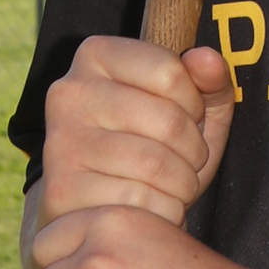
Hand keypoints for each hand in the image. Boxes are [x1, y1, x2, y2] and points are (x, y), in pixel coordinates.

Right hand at [39, 37, 234, 241]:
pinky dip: (163, 213)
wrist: (96, 207)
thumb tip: (208, 59)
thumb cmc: (148, 150)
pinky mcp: (62, 189)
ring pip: (156, 165)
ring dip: (183, 186)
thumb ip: (208, 83)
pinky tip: (151, 209)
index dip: (194, 105)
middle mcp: (70, 92)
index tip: (186, 119)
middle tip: (186, 163)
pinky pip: (139, 202)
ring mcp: (61, 140)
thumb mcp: (189, 111)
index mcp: (96, 56)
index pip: (170, 72)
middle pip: (168, 120)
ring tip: (171, 187)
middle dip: (194, 151)